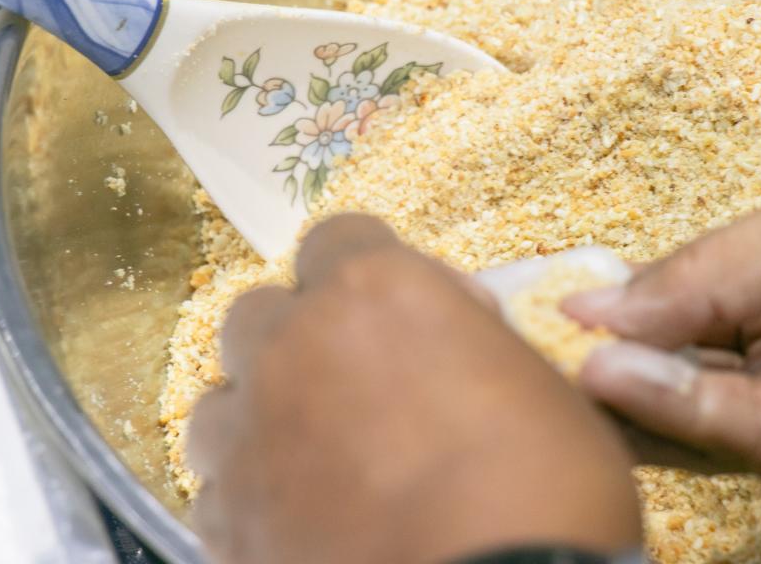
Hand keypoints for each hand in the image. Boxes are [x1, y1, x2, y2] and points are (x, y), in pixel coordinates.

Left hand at [189, 215, 641, 563]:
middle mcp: (292, 345)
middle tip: (351, 383)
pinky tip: (294, 522)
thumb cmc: (543, 480)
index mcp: (373, 291)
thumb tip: (449, 322)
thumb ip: (471, 334)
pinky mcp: (227, 517)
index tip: (398, 307)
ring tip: (307, 457)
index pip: (340, 239)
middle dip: (299, 336)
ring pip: (221, 398)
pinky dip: (249, 496)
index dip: (368, 268)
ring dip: (259, 414)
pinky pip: (217, 488)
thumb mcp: (535, 380)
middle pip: (263, 312)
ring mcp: (249, 432)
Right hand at [565, 159, 760, 534]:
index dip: (621, 300)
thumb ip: (703, 274)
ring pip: (699, 406)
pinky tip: (624, 377)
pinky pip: (743, 437)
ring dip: (634, 383)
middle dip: (614, 349)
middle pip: (682, 358)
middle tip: (534, 338)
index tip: (549, 298)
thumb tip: (595, 304)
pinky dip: (680, 410)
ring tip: (572, 357)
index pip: (685, 297)